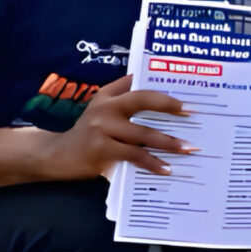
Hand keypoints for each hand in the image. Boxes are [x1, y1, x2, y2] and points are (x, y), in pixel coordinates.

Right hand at [36, 77, 191, 181]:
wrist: (58, 155)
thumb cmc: (88, 134)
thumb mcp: (100, 109)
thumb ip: (123, 97)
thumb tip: (159, 91)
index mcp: (109, 95)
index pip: (139, 83)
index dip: (163, 87)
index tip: (186, 95)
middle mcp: (106, 106)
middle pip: (143, 100)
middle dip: (170, 106)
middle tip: (192, 114)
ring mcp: (103, 127)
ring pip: (143, 133)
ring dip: (169, 141)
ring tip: (188, 148)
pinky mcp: (102, 149)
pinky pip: (133, 155)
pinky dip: (152, 162)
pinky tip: (166, 168)